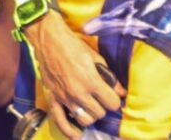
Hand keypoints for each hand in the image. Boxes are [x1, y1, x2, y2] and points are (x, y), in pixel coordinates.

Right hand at [26, 13, 125, 139]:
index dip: (115, 99)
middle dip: (103, 107)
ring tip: (90, 107)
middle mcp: (78, 93)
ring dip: (90, 115)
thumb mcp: (96, 57)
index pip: (112, 103)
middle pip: (99, 114)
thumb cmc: (74, 46)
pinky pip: (60, 120)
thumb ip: (109, 76)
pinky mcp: (53, 98)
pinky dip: (69, 131)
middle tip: (101, 99)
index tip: (113, 95)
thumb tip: (121, 91)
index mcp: (91, 81)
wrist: (49, 40)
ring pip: (84, 120)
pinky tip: (76, 135)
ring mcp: (65, 98)